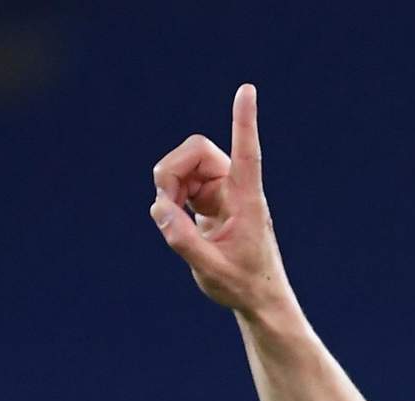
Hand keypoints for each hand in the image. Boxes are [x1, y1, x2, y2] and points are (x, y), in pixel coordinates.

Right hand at [150, 84, 291, 315]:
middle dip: (171, 170)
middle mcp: (236, 188)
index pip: (248, 153)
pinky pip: (182, 181)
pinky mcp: (211, 199)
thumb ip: (183, 241)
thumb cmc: (242, 284)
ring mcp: (223, 191)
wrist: (256, 296)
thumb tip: (159, 208)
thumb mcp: (210, 269)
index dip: (244, 121)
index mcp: (247, 200)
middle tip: (167, 204)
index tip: (247, 90)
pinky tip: (176, 217)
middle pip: (197, 150)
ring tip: (172, 216)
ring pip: (185, 165)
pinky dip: (170, 196)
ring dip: (169, 185)